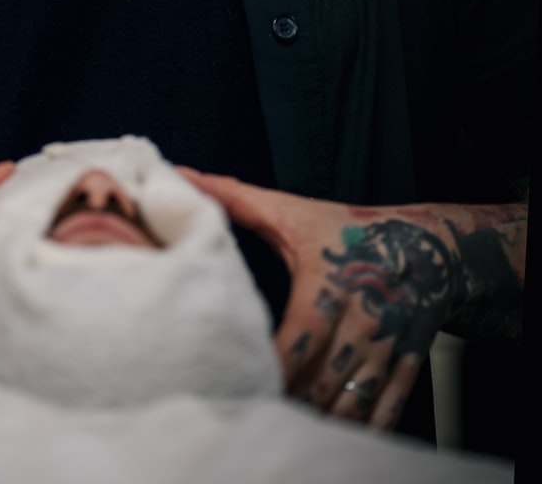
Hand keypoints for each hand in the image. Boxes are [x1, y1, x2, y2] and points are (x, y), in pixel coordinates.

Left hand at [180, 171, 461, 430]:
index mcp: (331, 282)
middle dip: (292, 402)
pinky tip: (330, 435)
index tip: (245, 377)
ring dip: (320, 420)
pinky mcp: (404, 366)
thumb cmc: (348, 230)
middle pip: (324, 379)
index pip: (303, 333)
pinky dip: (359, 428)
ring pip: (352, 403)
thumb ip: (235, 199)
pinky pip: (385, 411)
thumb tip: (182, 174)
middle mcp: (363, 318)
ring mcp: (386, 347)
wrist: (426, 246)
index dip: (277, 364)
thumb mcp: (294, 212)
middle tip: (253, 414)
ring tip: (285, 427)